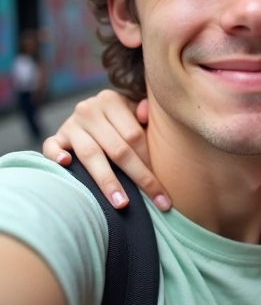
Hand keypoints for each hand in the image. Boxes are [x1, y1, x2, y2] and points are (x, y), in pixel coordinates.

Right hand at [42, 90, 170, 210]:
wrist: (88, 115)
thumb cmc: (119, 120)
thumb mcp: (132, 110)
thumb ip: (143, 113)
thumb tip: (144, 115)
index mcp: (111, 101)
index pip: (135, 135)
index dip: (150, 162)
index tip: (163, 187)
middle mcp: (89, 110)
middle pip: (117, 148)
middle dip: (139, 177)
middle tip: (156, 202)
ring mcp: (70, 125)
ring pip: (91, 154)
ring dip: (107, 180)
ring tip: (122, 203)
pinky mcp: (56, 138)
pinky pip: (52, 147)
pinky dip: (57, 155)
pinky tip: (66, 164)